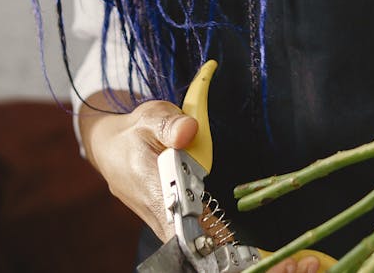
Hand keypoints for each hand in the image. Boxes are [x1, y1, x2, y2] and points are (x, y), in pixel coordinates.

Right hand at [79, 96, 320, 272]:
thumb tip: (188, 131)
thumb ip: (169, 123)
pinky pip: (194, 240)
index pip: (178, 221)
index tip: (230, 239)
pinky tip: (245, 250)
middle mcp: (157, 211)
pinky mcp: (170, 223)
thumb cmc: (134, 132)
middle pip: (191, 242)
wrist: (110, 149)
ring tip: (264, 256)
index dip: (205, 234)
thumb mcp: (150, 117)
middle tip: (262, 255)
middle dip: (221, 248)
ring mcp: (163, 221)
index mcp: (151, 186)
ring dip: (221, 249)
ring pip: (193, 245)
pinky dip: (216, 243)